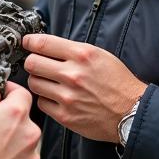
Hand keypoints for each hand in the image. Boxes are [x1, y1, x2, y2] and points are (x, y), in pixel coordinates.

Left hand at [22, 34, 145, 143]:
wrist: (131, 112)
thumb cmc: (117, 82)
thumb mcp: (99, 55)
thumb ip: (73, 50)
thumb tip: (47, 46)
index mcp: (82, 55)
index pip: (43, 43)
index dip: (30, 42)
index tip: (27, 43)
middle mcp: (73, 75)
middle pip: (32, 63)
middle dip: (32, 62)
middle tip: (36, 64)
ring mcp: (68, 96)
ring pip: (34, 83)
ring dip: (38, 81)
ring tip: (48, 82)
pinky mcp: (65, 115)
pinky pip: (41, 103)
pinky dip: (45, 99)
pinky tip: (56, 97)